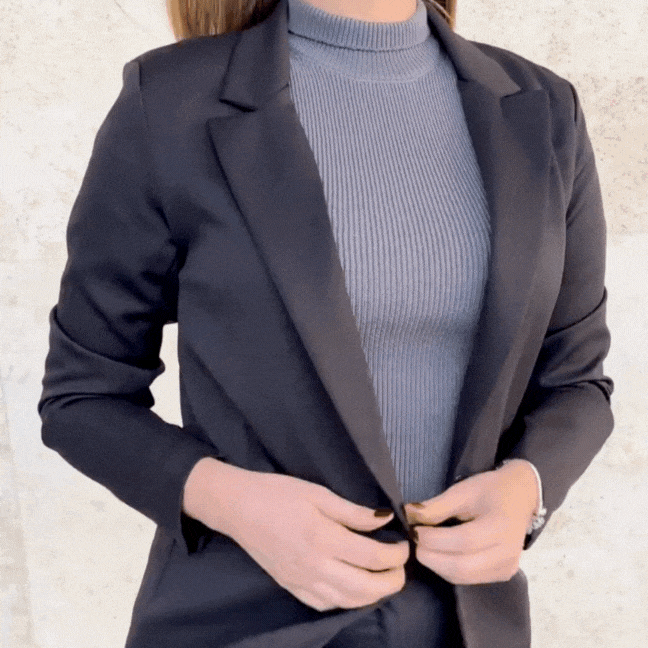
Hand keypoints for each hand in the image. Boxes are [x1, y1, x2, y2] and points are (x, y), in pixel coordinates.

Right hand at [183, 458, 408, 610]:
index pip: (373, 557)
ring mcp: (301, 580)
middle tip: (401, 568)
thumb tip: (385, 519)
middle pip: (365, 588)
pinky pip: (324, 604)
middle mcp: (314, 566)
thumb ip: (353, 511)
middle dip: (392, 582)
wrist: (237, 507)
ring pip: (346, 601)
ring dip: (372, 595)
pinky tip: (353, 589)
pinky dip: (346, 601)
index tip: (404, 545)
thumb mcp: (318, 493)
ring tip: (384, 579)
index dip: (396, 555)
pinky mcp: (290, 586)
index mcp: (323, 537)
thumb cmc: (277, 493)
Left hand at [403, 459, 538, 584]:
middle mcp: (508, 552)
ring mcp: (507, 567)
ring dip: (437, 565)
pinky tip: (439, 555)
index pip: (463, 540)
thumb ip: (437, 506)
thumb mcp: (463, 490)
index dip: (435, 539)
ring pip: (463, 577)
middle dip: (432, 557)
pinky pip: (470, 579)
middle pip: (462, 566)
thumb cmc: (491, 490)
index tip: (414, 530)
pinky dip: (449, 570)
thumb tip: (409, 515)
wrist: (521, 497)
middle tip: (414, 543)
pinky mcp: (503, 575)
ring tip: (424, 548)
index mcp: (501, 525)